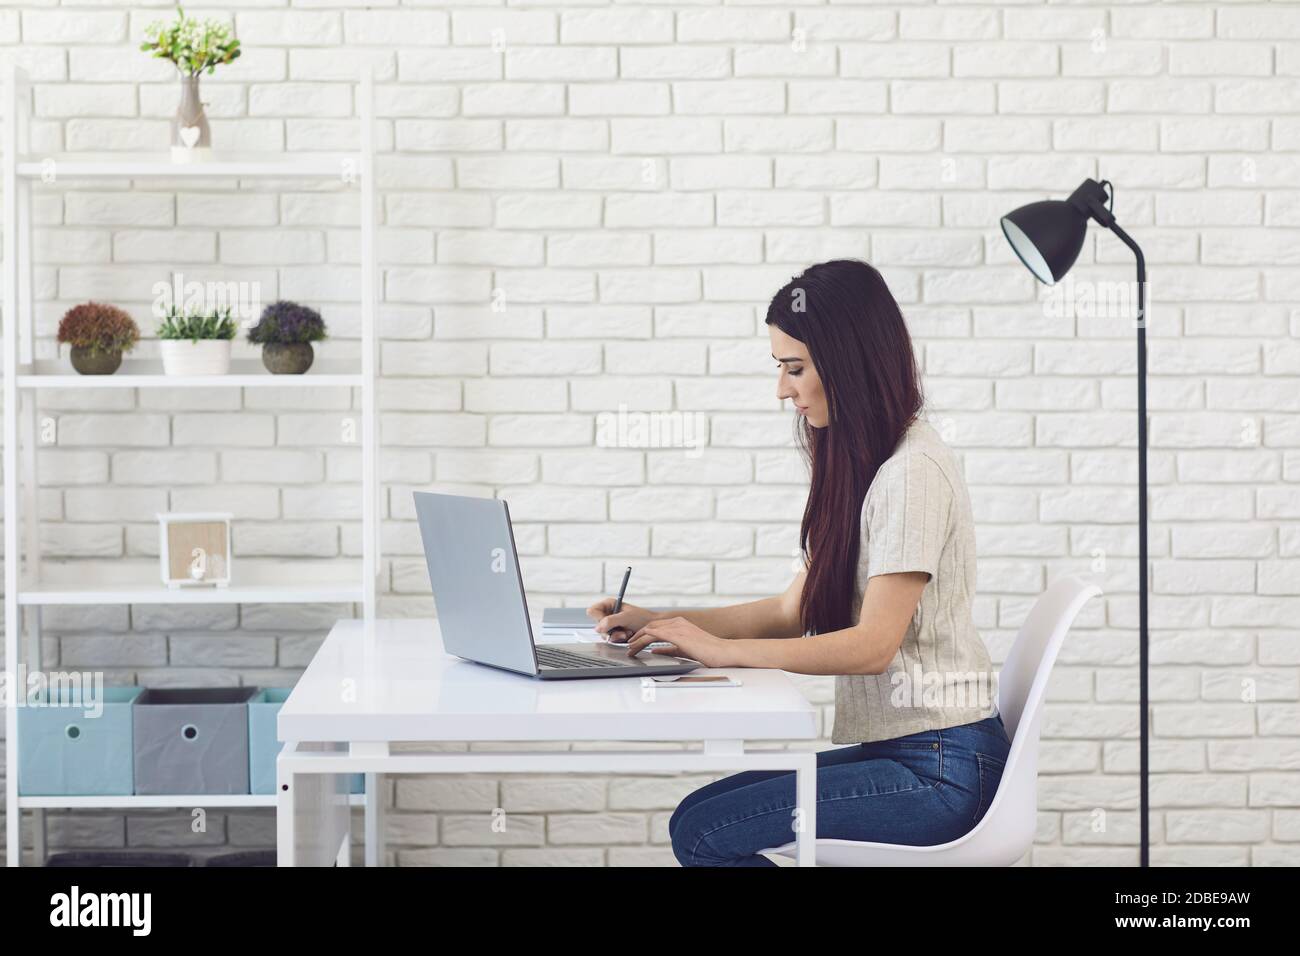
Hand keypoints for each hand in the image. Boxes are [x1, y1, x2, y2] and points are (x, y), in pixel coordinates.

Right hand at [587, 598, 652, 642]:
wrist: (653, 627)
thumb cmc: (643, 618)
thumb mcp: (626, 617)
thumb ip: (611, 621)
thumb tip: (597, 628)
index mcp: (609, 604)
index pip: (592, 611)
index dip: (598, 618)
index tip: (607, 623)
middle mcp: (608, 614)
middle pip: (597, 625)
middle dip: (611, 631)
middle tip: (622, 631)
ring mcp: (611, 625)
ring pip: (603, 634)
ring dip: (616, 636)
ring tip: (627, 633)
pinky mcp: (614, 633)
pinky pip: (610, 639)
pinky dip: (619, 639)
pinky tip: (627, 636)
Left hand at [623, 617, 737, 667]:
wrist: (724, 652)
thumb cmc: (709, 652)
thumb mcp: (684, 650)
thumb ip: (669, 649)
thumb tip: (654, 651)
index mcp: (680, 624)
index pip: (656, 626)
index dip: (642, 634)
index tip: (634, 642)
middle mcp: (678, 622)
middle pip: (650, 626)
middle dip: (636, 636)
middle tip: (628, 646)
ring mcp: (678, 627)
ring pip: (650, 629)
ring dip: (637, 639)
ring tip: (629, 649)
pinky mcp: (678, 635)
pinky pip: (655, 634)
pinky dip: (643, 639)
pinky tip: (636, 645)